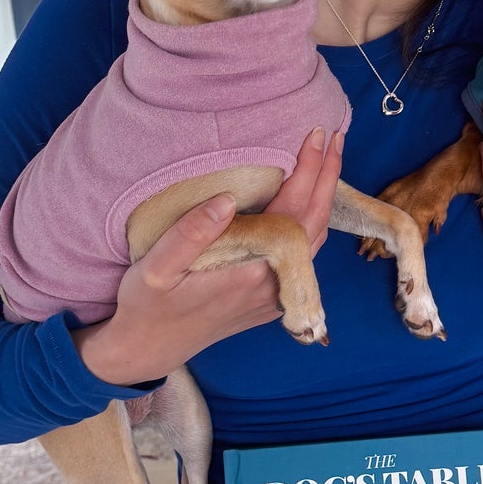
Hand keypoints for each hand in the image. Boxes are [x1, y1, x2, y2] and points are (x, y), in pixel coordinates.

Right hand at [71, 127, 342, 383]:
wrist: (148, 349)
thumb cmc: (148, 305)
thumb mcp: (156, 269)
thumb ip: (190, 233)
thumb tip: (228, 197)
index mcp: (250, 270)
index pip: (292, 210)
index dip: (307, 170)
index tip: (315, 134)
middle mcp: (273, 283)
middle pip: (315, 222)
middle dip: (328, 176)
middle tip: (335, 135)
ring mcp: (276, 294)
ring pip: (314, 239)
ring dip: (324, 197)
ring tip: (327, 160)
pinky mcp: (271, 298)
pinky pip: (304, 254)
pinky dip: (313, 220)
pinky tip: (308, 202)